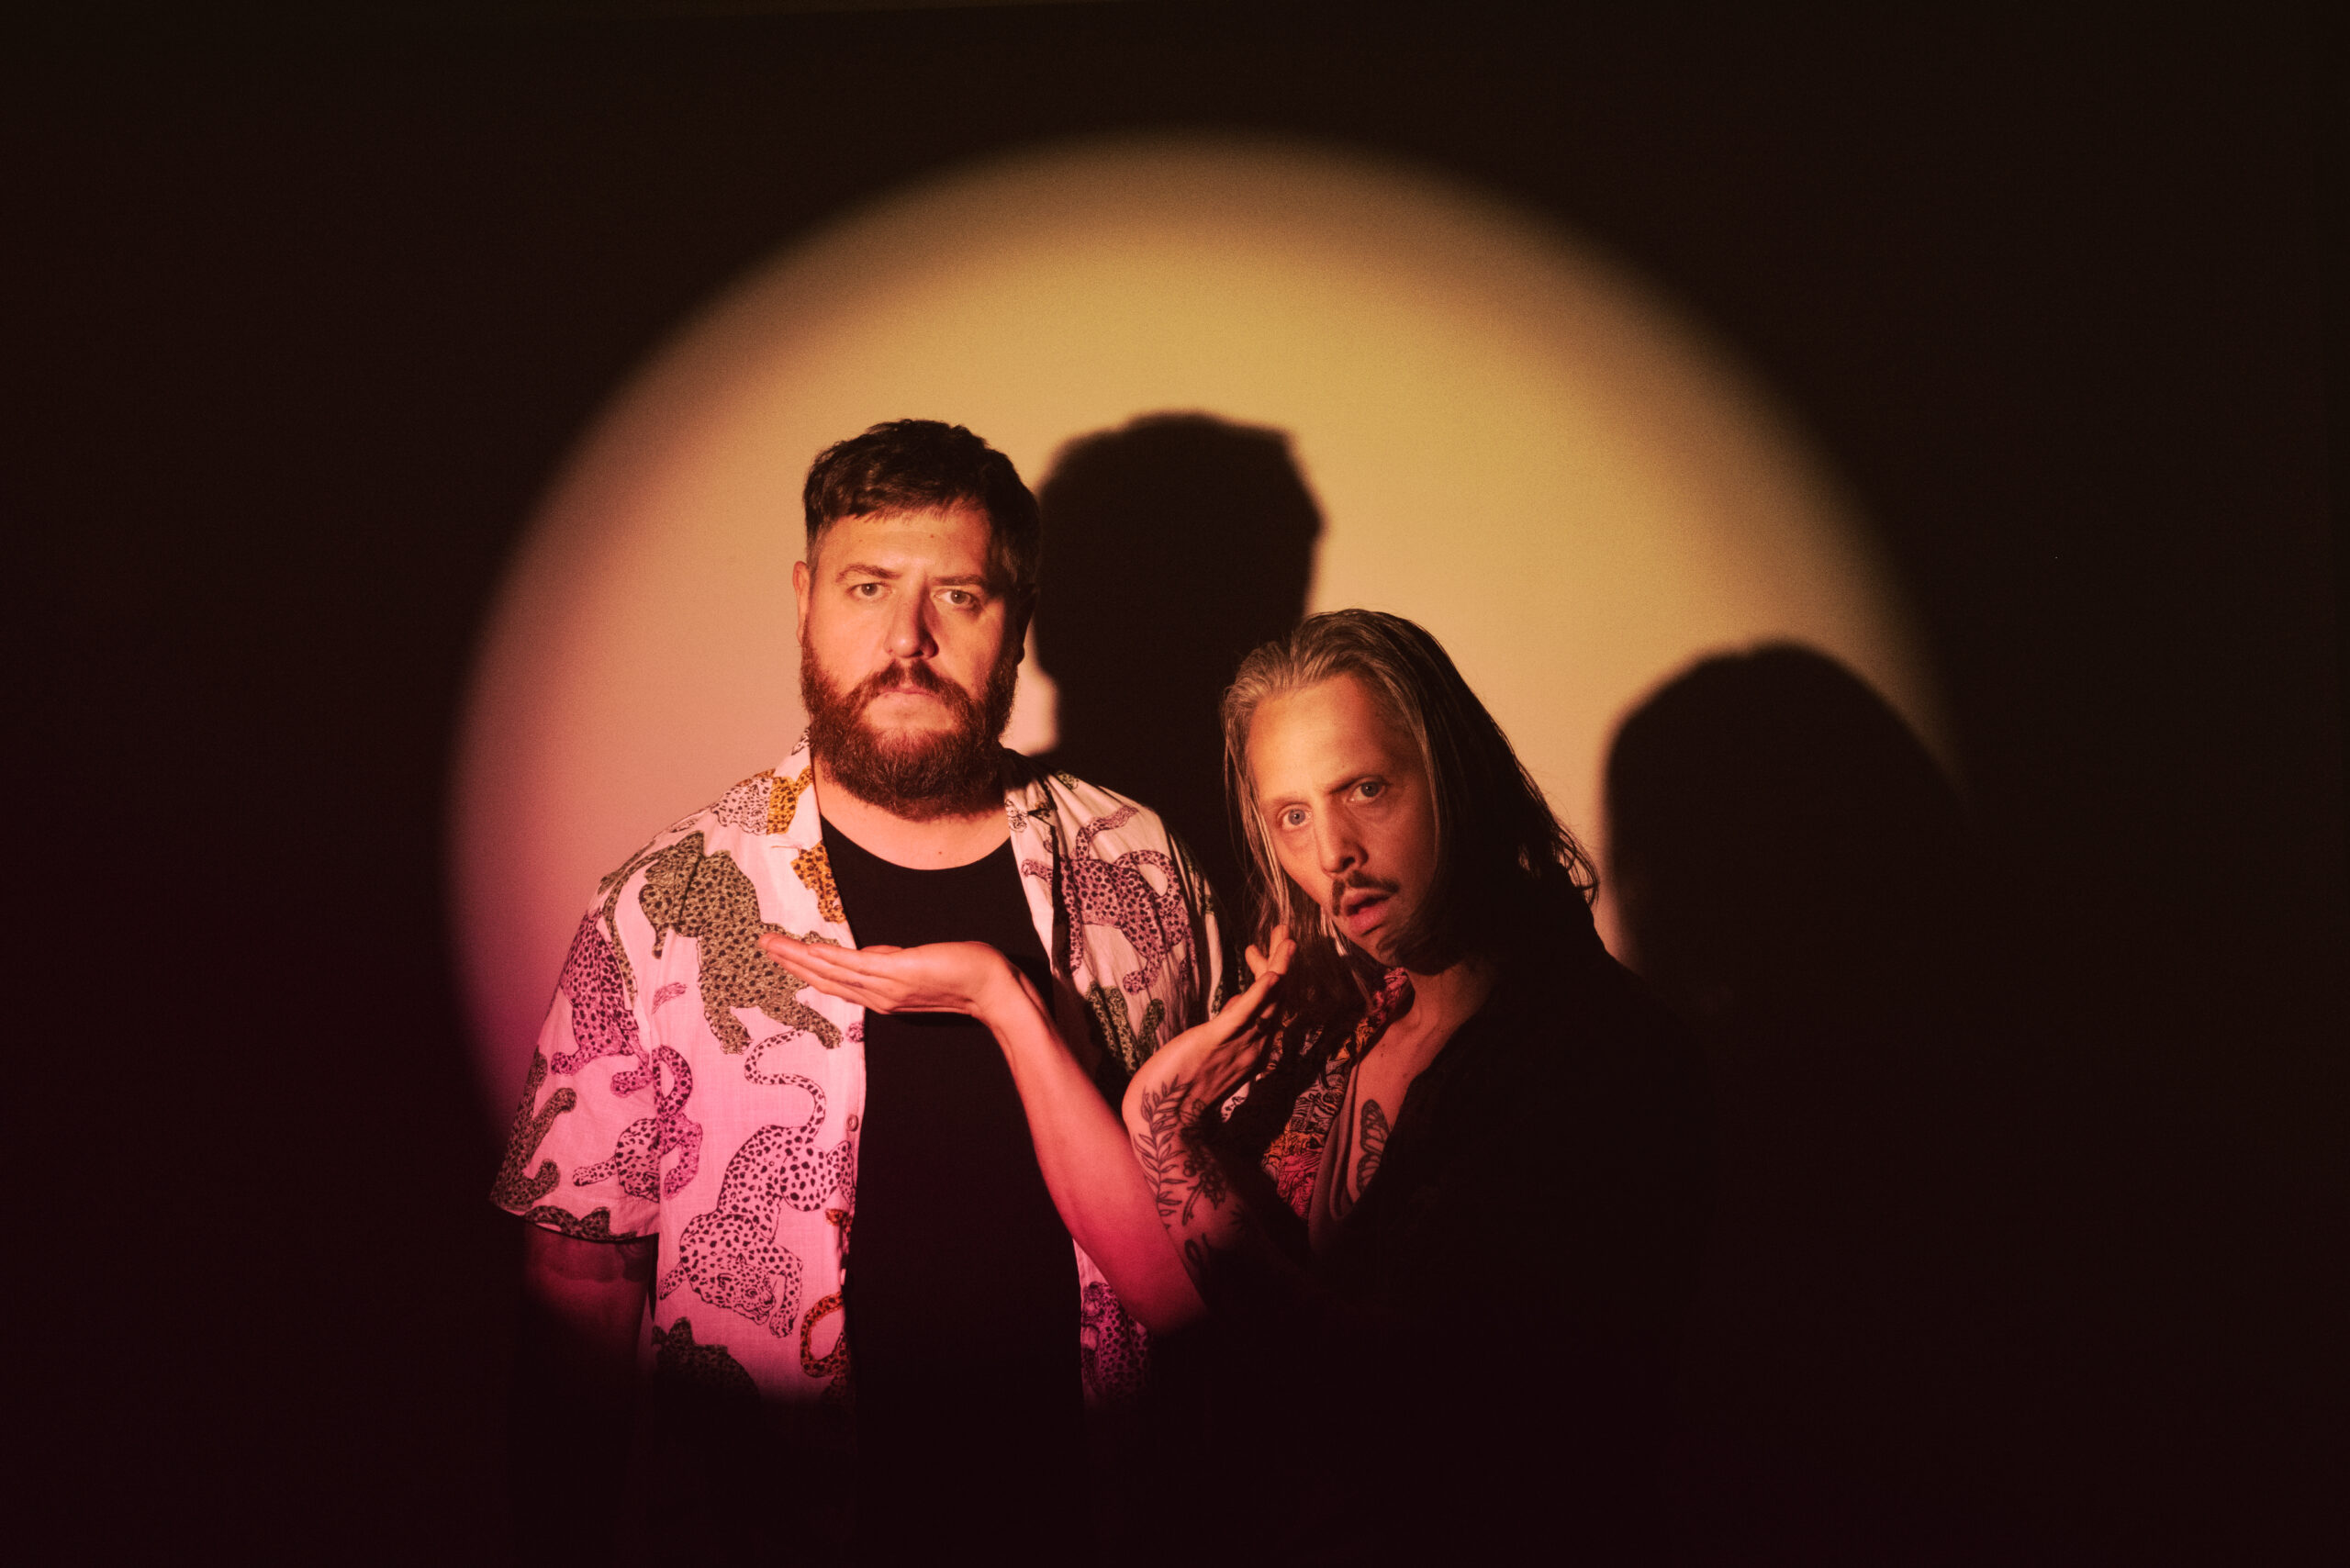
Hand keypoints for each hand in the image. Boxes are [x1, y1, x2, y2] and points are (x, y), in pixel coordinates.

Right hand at [758, 933, 1034, 1027]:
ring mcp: (885, 986)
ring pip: (832, 972)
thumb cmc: (962, 975)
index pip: (835, 983)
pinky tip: (808, 948)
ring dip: (798, 958)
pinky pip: (854, 966)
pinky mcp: (897, 972)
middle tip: (763, 946)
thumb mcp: (917, 966)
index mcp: (881, 996)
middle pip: (824, 979)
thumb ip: (891, 960)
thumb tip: (870, 952)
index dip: (806, 970)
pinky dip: (828, 958)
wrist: (992, 989)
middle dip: (790, 963)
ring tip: (772, 944)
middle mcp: (877, 996)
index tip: (782, 956)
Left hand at [1129, 927, 1295, 1116]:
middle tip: (1283, 930)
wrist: (1165, 1119)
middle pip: (1278, 997)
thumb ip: (1230, 1028)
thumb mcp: (1213, 1049)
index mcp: (1254, 1048)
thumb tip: (1237, 1001)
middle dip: (1282, 961)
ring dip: (1278, 966)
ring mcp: (1239, 1045)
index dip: (1271, 975)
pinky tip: (1271, 976)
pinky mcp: (1215, 1042)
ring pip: (1269, 1001)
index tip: (1258, 951)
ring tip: (1284, 937)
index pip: (1272, 1005)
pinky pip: (1244, 1017)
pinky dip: (1259, 995)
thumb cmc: (1182, 1086)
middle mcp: (1255, 1046)